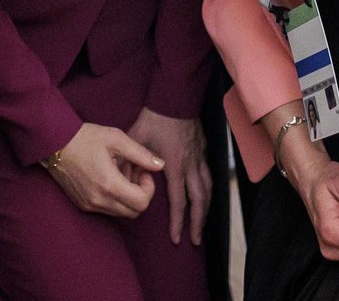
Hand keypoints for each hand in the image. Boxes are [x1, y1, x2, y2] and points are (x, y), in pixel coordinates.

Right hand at [44, 123, 162, 218]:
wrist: (53, 143)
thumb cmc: (85, 137)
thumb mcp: (116, 138)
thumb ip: (141, 154)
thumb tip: (160, 165)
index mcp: (109, 184)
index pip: (142, 203)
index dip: (149, 188)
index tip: (142, 171)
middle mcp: (99, 200)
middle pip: (134, 212)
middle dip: (140, 193)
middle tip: (133, 171)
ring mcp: (90, 205)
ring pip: (122, 212)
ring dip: (127, 196)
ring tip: (120, 172)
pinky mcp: (83, 205)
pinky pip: (108, 209)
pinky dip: (114, 198)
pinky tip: (108, 177)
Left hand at [127, 107, 211, 244]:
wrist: (174, 97)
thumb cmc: (153, 118)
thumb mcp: (134, 139)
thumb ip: (131, 163)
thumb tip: (128, 183)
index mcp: (174, 165)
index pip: (178, 201)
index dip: (177, 222)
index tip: (175, 238)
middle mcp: (191, 165)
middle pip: (199, 201)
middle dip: (197, 223)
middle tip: (195, 241)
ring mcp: (199, 158)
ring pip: (208, 190)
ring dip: (206, 210)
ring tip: (202, 225)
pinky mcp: (203, 150)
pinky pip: (210, 176)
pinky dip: (209, 191)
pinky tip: (206, 198)